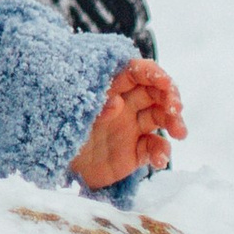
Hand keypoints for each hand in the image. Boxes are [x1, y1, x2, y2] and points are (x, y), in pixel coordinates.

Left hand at [69, 58, 186, 189]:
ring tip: (179, 132)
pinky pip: (155, 148)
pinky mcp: (135, 151)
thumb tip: (117, 103)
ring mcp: (131, 127)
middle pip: (156, 94)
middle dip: (170, 97)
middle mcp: (125, 104)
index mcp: (109, 86)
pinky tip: (158, 161)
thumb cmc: (60, 124)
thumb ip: (96, 105)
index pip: (136, 72)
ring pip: (161, 118)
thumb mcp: (74, 110)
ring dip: (174, 123)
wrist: (53, 158)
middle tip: (175, 108)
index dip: (152, 73)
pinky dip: (162, 153)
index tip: (164, 81)